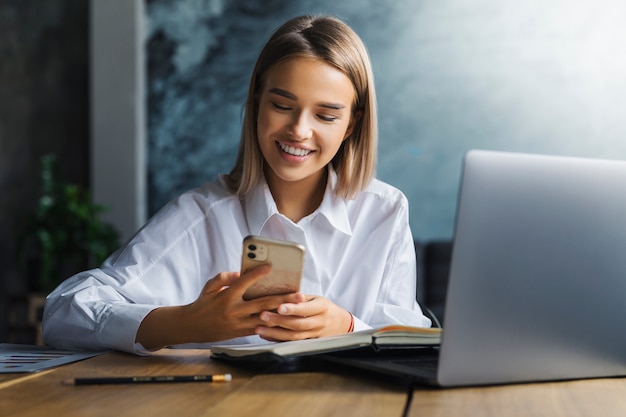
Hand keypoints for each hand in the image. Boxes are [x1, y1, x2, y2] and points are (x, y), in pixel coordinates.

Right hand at [136, 265, 304, 348]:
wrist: (191, 327)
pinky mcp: (240, 333)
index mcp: (226, 297)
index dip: (256, 275)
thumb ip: (223, 277)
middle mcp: (234, 311)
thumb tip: (239, 273)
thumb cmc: (202, 303)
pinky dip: (273, 324)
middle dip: (282, 299)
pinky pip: (260, 328)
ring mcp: (238, 324)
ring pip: (265, 319)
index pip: (243, 283)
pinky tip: (286, 321)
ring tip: (298, 309)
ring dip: (282, 314)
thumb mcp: (209, 287)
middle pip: (262, 304)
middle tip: (299, 295)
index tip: (270, 267)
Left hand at [254, 296, 351, 341]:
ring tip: (259, 328)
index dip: (293, 309)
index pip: (306, 309)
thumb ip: (300, 298)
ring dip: (275, 333)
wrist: (340, 324)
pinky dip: (277, 340)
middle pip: (298, 324)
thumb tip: (280, 291)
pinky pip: (291, 343)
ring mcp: (314, 335)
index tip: (279, 307)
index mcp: (322, 307)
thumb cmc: (323, 307)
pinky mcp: (309, 344)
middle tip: (262, 315)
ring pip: (293, 337)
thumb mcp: (316, 298)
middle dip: (279, 321)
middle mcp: (319, 322)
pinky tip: (265, 336)